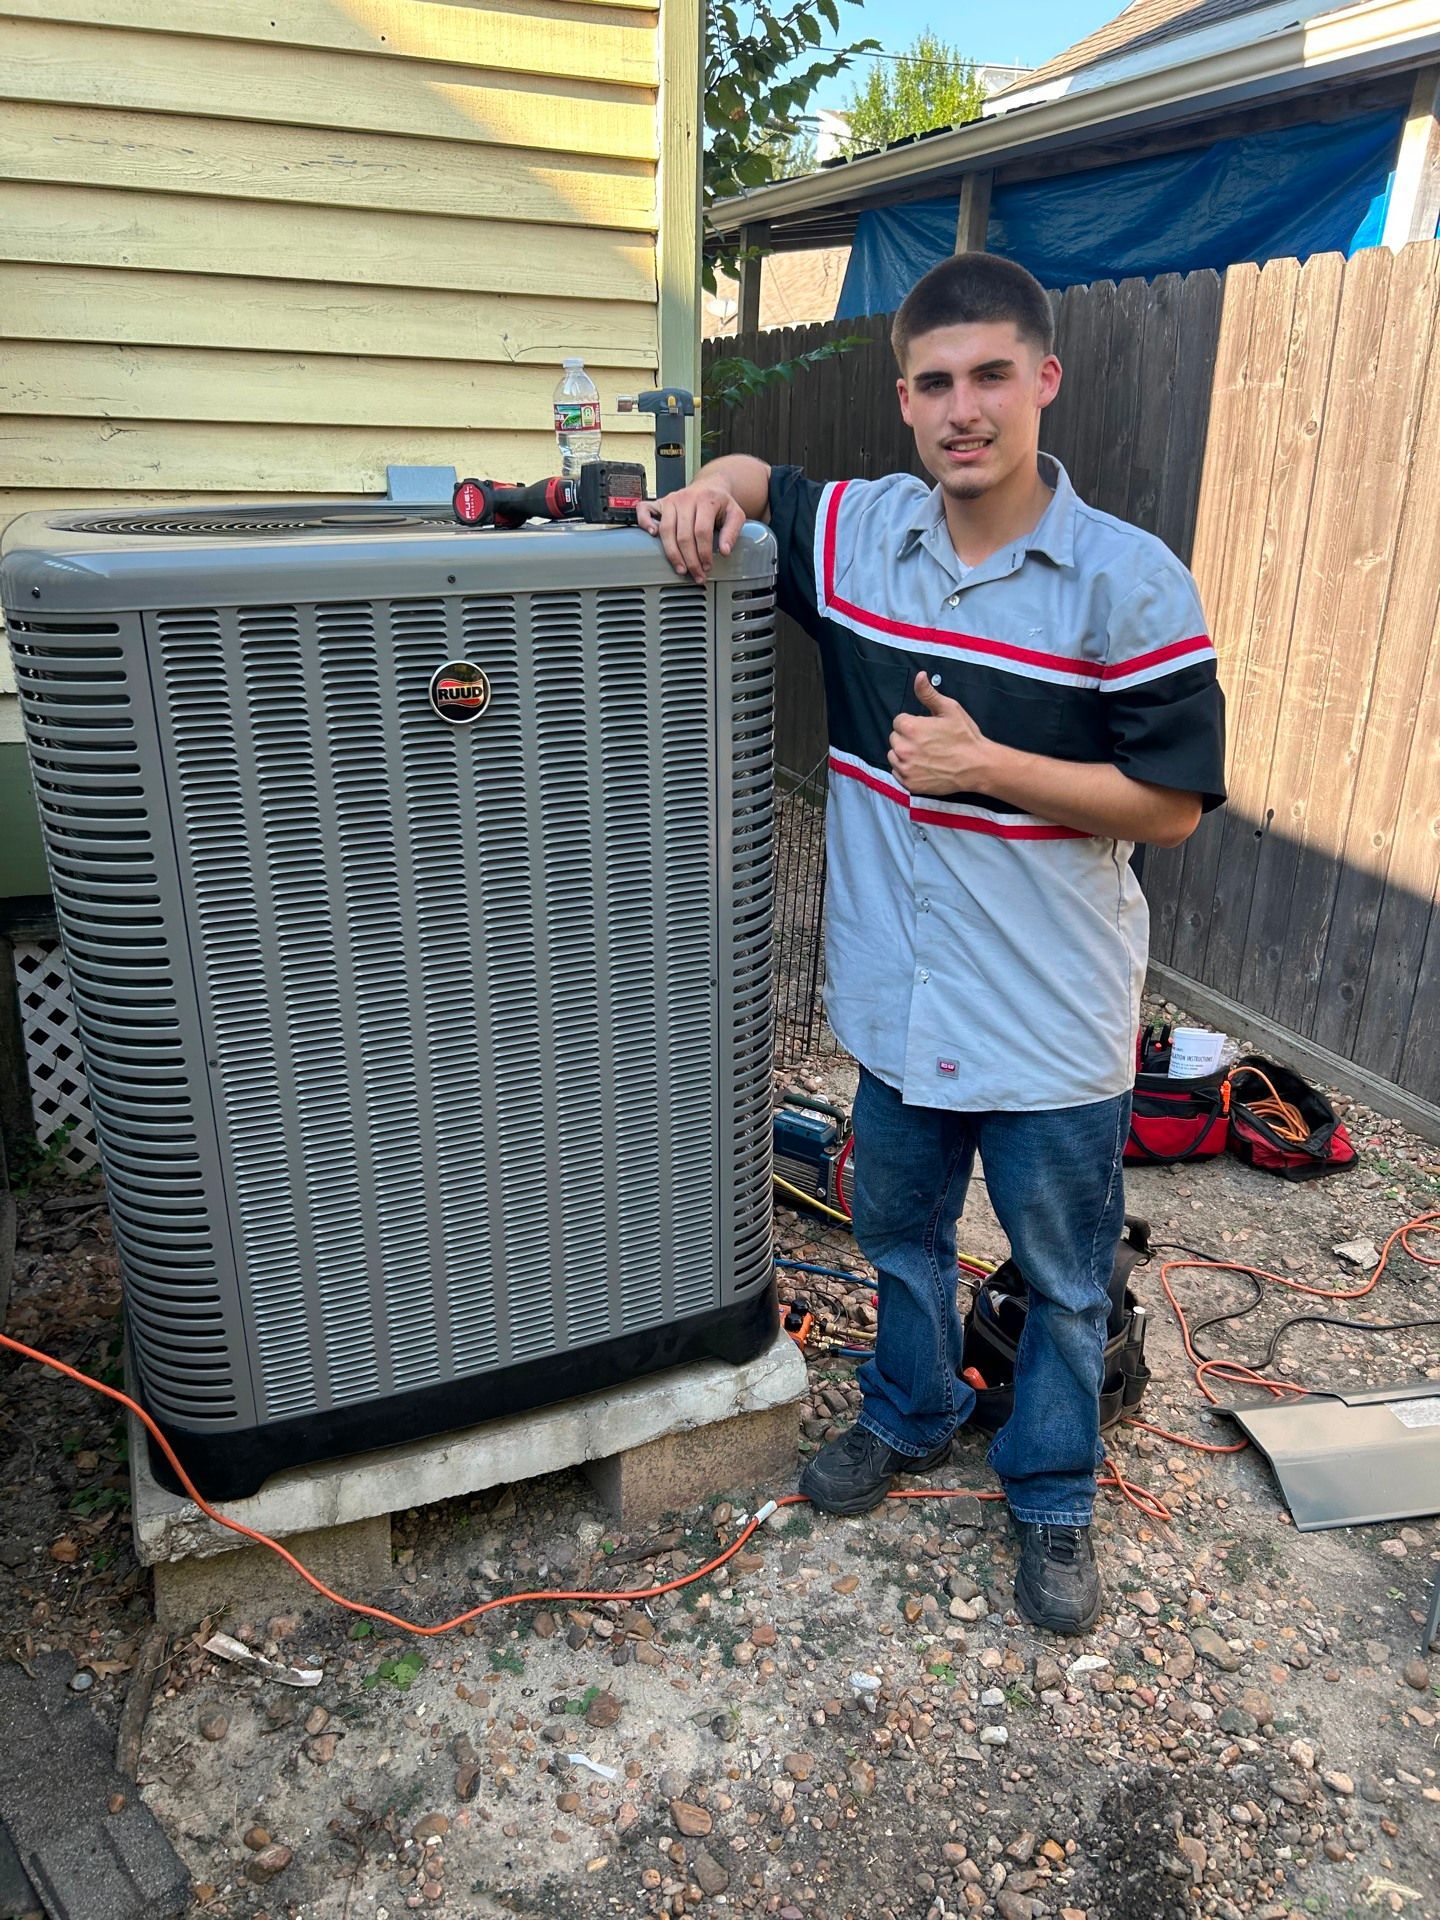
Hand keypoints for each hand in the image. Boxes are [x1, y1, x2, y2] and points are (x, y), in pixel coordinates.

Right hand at [636, 482, 746, 583]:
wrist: (710, 486)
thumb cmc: (721, 503)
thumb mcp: (735, 514)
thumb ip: (732, 531)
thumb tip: (724, 550)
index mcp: (705, 499)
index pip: (702, 531)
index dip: (704, 552)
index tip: (707, 566)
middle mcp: (685, 498)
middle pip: (683, 535)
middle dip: (690, 559)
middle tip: (696, 574)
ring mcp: (670, 500)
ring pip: (666, 530)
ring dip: (672, 553)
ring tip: (681, 568)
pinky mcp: (659, 502)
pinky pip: (644, 510)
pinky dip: (644, 522)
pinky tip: (652, 535)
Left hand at [888, 673, 995, 795]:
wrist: (977, 766)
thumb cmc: (965, 737)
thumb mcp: (949, 709)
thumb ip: (928, 693)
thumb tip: (919, 676)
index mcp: (910, 728)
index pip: (899, 721)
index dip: (913, 723)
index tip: (927, 729)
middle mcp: (903, 749)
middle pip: (895, 738)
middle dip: (907, 738)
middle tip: (928, 742)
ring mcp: (905, 768)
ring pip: (894, 756)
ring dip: (905, 754)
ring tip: (925, 754)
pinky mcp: (909, 784)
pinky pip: (898, 773)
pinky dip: (907, 770)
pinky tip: (923, 767)